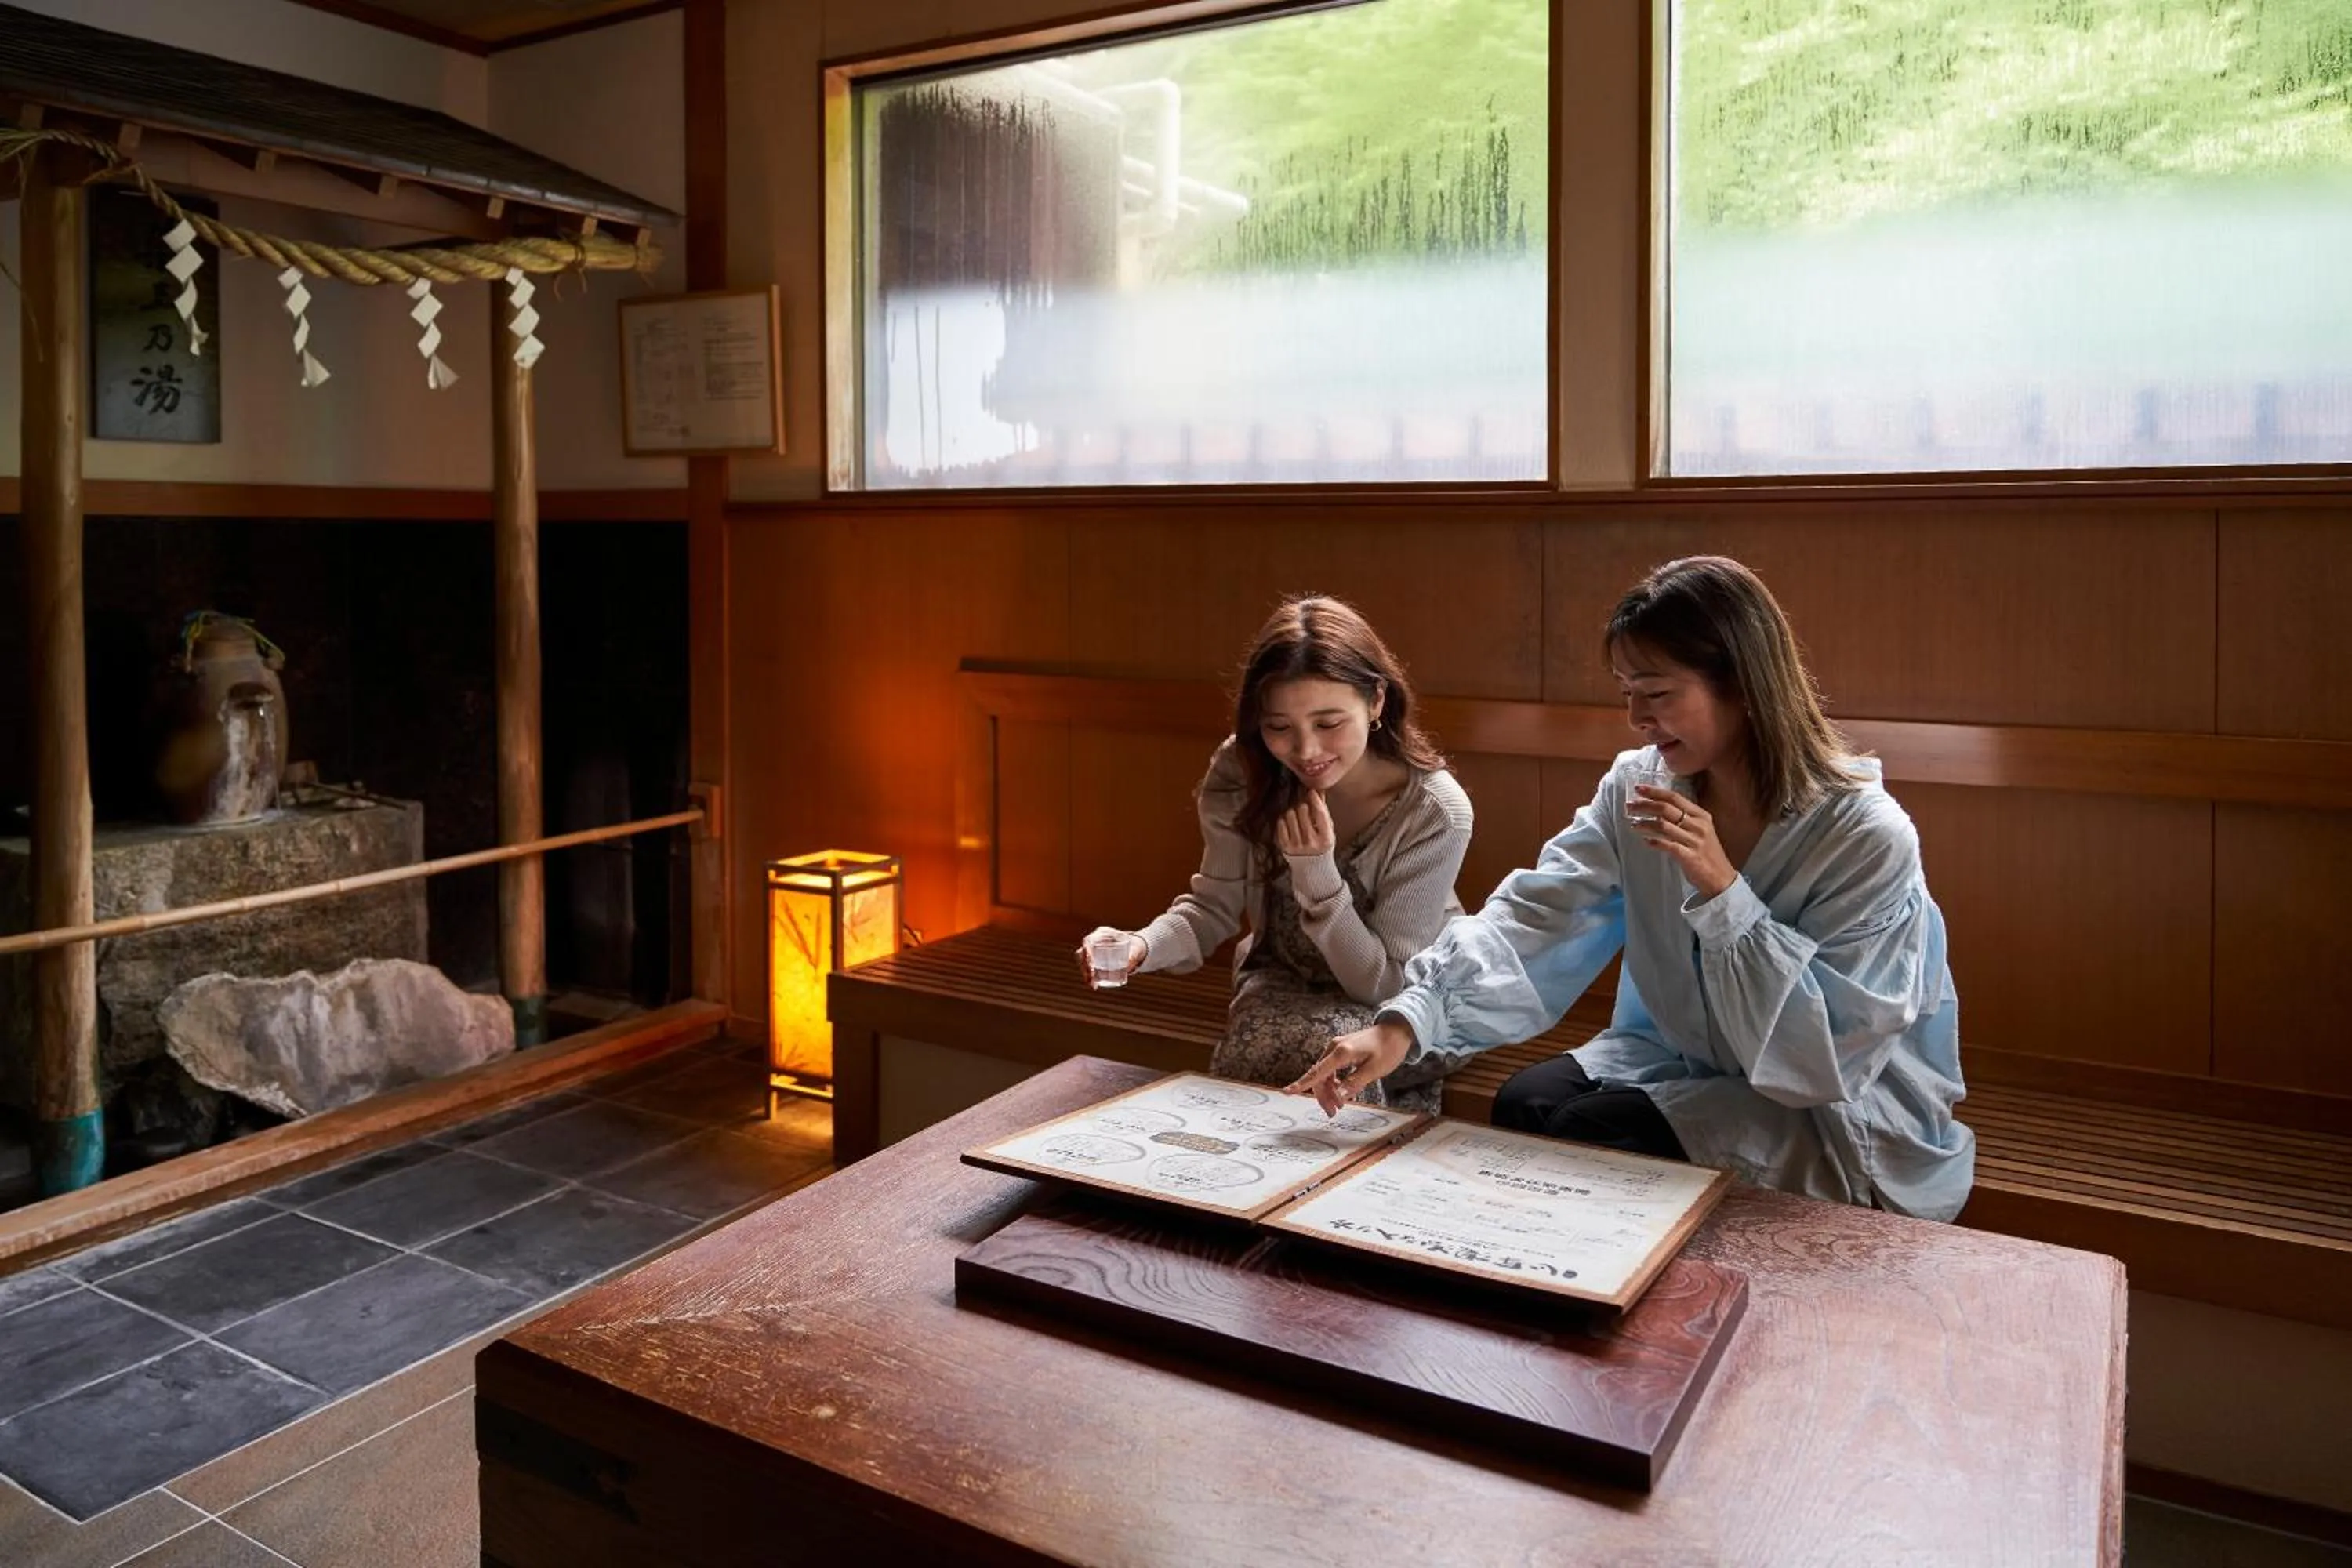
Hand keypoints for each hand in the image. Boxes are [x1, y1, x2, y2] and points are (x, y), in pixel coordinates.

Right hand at [1074, 927, 1144, 985]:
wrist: (1135, 948)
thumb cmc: (1135, 945)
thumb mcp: (1135, 948)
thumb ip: (1133, 955)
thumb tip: (1128, 967)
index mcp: (1103, 933)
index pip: (1088, 940)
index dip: (1086, 951)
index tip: (1090, 963)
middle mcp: (1095, 941)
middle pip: (1082, 953)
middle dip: (1085, 965)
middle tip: (1091, 976)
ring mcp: (1094, 951)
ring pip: (1083, 962)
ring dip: (1086, 973)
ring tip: (1092, 985)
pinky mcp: (1095, 960)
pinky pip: (1089, 969)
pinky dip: (1090, 977)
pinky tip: (1094, 985)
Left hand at [1275, 789, 1335, 857]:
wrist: (1312, 868)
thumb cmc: (1321, 845)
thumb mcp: (1328, 831)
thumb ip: (1323, 813)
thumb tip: (1319, 793)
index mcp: (1325, 838)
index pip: (1319, 813)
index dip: (1315, 799)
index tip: (1311, 792)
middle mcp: (1311, 842)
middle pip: (1303, 810)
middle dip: (1303, 805)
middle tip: (1304, 806)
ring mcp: (1297, 845)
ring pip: (1290, 814)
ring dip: (1293, 811)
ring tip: (1297, 816)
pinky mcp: (1285, 846)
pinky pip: (1281, 824)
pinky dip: (1284, 820)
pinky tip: (1289, 823)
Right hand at [1286, 1019, 1415, 1116]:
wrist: (1396, 1031)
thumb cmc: (1388, 1048)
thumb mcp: (1374, 1069)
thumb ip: (1355, 1083)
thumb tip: (1339, 1098)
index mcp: (1341, 1052)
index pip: (1317, 1072)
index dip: (1301, 1084)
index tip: (1286, 1092)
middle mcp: (1334, 1048)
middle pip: (1318, 1076)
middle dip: (1323, 1096)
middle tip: (1333, 1112)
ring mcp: (1336, 1048)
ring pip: (1323, 1074)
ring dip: (1328, 1091)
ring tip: (1339, 1106)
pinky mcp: (1340, 1051)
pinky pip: (1330, 1070)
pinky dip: (1333, 1083)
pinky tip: (1342, 1092)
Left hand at [1630, 785, 1736, 899]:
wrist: (1721, 877)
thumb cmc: (1707, 853)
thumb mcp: (1700, 830)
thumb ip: (1684, 818)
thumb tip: (1657, 808)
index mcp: (1701, 815)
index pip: (1674, 797)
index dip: (1655, 792)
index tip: (1639, 788)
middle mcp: (1699, 825)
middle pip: (1666, 809)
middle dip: (1645, 805)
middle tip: (1629, 806)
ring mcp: (1695, 841)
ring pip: (1663, 826)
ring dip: (1645, 823)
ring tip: (1633, 824)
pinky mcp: (1690, 857)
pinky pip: (1668, 846)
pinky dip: (1655, 842)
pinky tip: (1646, 841)